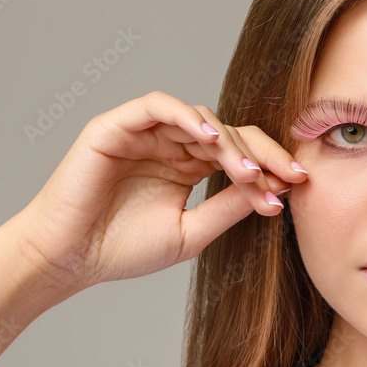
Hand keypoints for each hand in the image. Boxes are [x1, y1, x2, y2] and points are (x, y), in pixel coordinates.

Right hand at [9, 91, 307, 292]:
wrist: (69, 259)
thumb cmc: (122, 249)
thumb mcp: (190, 231)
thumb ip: (227, 207)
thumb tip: (274, 191)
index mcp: (187, 167)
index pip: (237, 155)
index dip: (269, 166)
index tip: (298, 186)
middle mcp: (170, 144)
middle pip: (228, 133)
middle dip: (262, 153)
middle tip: (288, 175)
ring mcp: (144, 132)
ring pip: (201, 119)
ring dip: (230, 143)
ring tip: (251, 171)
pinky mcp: (117, 125)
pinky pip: (158, 107)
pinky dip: (187, 117)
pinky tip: (211, 139)